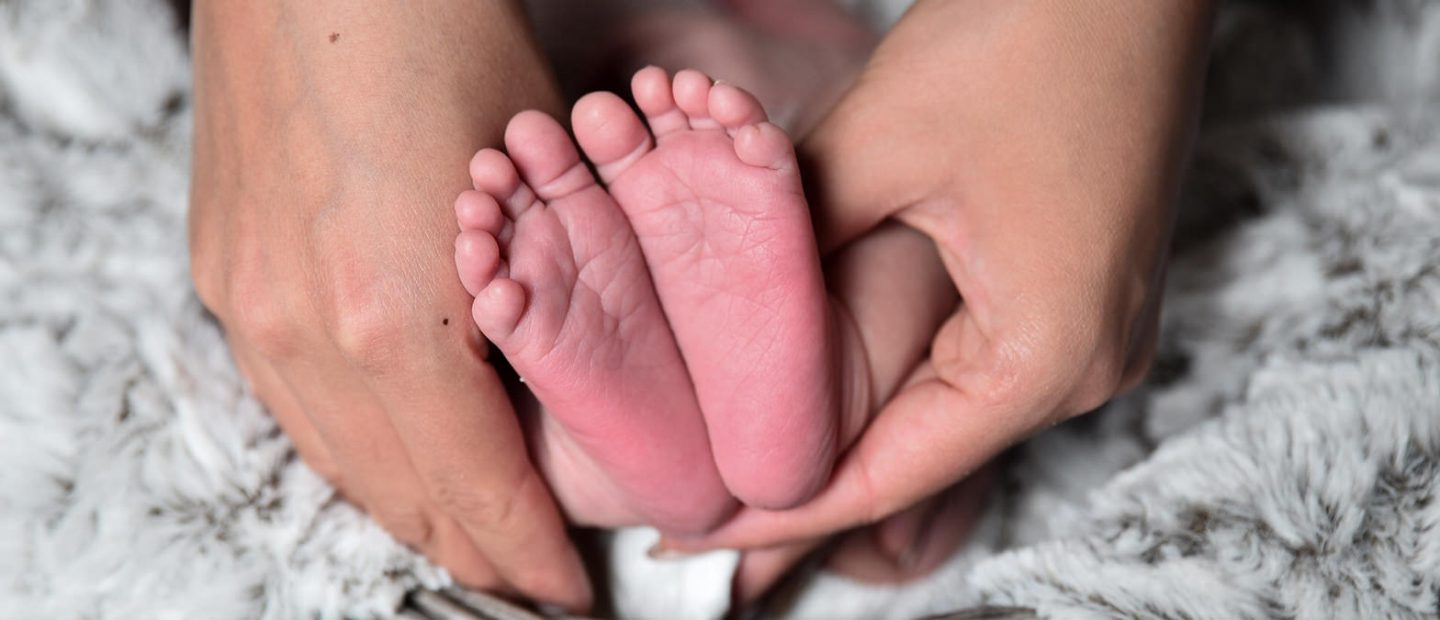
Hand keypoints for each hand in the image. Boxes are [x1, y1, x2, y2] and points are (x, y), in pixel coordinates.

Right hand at [187, 1, 589, 608]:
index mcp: (398, 320)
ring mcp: (249, 305)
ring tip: (462, 537)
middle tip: (522, 576)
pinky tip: (387, 456)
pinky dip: (349, 447)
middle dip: (471, 548)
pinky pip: (289, 400)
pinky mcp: (222, 273)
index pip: (477, 486)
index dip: (527, 552)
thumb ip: (537, 302)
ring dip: (406, 509)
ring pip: (335, 458)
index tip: (564, 588)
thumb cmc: (443, 41)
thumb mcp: (535, 182)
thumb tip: (558, 380)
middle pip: (400, 494)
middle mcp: (305, 333)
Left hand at [663, 0, 1216, 587]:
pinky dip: (899, 365)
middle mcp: (1087, 363)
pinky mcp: (1083, 284)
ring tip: (748, 433)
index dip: (783, 509)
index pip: (889, 476)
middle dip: (809, 467)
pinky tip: (828, 365)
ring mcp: (1095, 326)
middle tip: (703, 488)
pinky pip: (978, 355)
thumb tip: (720, 305)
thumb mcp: (879, 145)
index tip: (698, 530)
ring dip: (853, 414)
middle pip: (921, 451)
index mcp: (1048, 357)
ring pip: (945, 404)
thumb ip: (794, 243)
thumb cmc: (1033, 34)